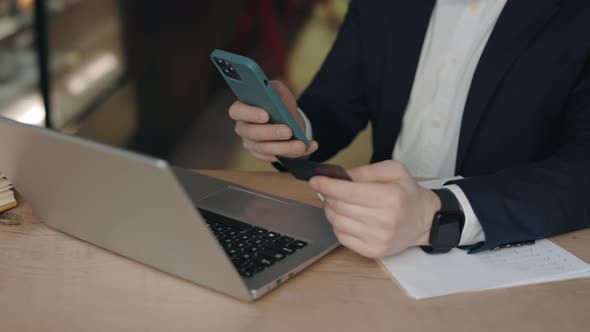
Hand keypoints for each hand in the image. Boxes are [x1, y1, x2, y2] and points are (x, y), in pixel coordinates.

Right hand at [228, 80, 318, 161]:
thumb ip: (274, 89)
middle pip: (252, 133)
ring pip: (265, 149)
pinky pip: (278, 157)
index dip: (249, 113)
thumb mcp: (277, 91)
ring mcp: (252, 144)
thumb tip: (274, 94)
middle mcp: (243, 128)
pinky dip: (295, 154)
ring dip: (285, 147)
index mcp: (242, 109)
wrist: (288, 120)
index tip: (266, 114)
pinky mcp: (263, 156)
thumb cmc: (279, 103)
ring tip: (301, 145)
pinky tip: (309, 147)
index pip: (237, 111)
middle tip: (288, 131)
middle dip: (272, 132)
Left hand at [309, 160, 440, 257]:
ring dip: (331, 211)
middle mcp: (385, 220)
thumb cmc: (407, 193)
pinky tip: (346, 217)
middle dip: (328, 196)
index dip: (327, 186)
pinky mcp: (373, 252)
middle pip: (340, 207)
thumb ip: (366, 171)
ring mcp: (379, 239)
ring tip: (338, 203)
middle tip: (328, 190)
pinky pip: (342, 238)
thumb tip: (340, 176)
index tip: (315, 180)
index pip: (348, 192)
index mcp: (390, 197)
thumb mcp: (393, 170)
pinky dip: (338, 226)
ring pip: (337, 223)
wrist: (424, 220)